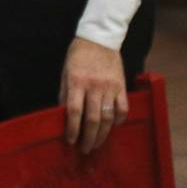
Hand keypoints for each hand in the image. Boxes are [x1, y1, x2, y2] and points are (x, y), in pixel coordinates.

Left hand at [60, 37, 127, 153]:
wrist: (99, 38)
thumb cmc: (78, 56)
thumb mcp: (65, 72)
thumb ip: (65, 94)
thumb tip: (63, 115)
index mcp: (76, 82)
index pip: (74, 111)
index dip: (72, 129)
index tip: (70, 141)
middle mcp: (94, 86)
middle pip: (92, 119)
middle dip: (88, 138)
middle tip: (85, 149)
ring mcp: (109, 87)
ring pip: (108, 118)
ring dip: (103, 135)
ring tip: (97, 144)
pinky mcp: (121, 86)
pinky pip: (123, 108)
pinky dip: (119, 120)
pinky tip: (113, 126)